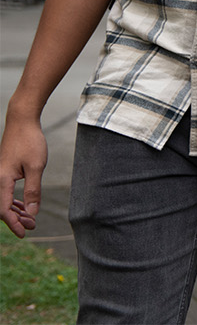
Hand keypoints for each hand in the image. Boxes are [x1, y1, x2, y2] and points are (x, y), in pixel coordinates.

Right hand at [0, 113, 46, 237]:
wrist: (22, 122)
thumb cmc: (30, 142)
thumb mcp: (36, 167)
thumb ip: (33, 190)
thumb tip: (33, 212)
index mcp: (2, 180)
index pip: (3, 209)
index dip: (13, 223)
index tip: (25, 233)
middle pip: (2, 207)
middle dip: (16, 219)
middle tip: (32, 227)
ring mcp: (0, 176)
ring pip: (5, 200)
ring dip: (17, 211)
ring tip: (31, 220)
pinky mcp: (5, 172)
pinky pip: (7, 192)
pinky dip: (16, 201)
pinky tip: (25, 206)